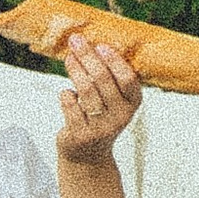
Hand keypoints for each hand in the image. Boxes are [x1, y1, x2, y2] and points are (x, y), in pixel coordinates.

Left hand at [54, 28, 142, 163]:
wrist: (88, 157)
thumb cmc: (99, 118)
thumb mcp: (112, 101)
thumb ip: (109, 78)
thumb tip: (91, 43)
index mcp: (132, 104)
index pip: (128, 79)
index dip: (114, 60)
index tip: (100, 44)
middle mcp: (120, 116)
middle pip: (103, 80)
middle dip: (87, 57)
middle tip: (75, 41)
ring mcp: (101, 127)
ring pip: (86, 90)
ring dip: (75, 70)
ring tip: (68, 58)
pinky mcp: (81, 135)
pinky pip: (70, 105)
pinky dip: (66, 94)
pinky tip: (67, 93)